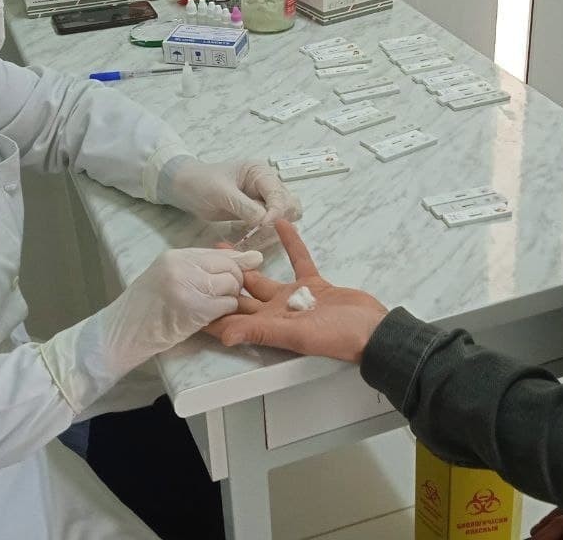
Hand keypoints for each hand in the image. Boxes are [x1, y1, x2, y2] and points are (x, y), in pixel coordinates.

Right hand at [39, 247, 263, 416]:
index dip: (235, 267)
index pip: (219, 254)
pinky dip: (225, 314)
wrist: (120, 334)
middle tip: (223, 298)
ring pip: (231, 286)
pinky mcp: (193, 308)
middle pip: (230, 268)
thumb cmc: (144, 310)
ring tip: (212, 308)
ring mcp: (187, 286)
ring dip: (230, 300)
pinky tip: (209, 318)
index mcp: (175, 256)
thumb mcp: (169, 279)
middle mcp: (182, 266)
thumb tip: (254, 258)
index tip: (241, 276)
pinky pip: (227, 305)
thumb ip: (204, 269)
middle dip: (234, 284)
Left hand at [160, 158, 302, 225]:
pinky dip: (263, 235)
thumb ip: (245, 207)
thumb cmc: (201, 183)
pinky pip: (269, 227)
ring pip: (283, 219)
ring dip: (272, 230)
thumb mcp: (221, 193)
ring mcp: (263, 200)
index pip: (279, 194)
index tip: (263, 227)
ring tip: (251, 236)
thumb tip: (266, 222)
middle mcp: (267, 185)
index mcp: (260, 172)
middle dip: (278, 222)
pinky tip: (246, 236)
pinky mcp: (256, 214)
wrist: (184, 189)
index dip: (275, 212)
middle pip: (289, 206)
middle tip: (259, 233)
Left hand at [205, 220, 388, 362]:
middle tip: (202, 263)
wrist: (373, 330)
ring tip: (228, 244)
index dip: (212, 312)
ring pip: (265, 277)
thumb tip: (224, 337)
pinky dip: (290, 243)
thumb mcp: (295, 335)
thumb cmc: (336, 337)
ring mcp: (295, 298)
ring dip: (249, 261)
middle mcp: (277, 312)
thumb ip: (260, 332)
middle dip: (223, 281)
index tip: (189, 298)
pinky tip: (279, 224)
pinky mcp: (314, 284)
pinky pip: (298, 260)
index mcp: (269, 326)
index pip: (233, 320)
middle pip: (243, 295)